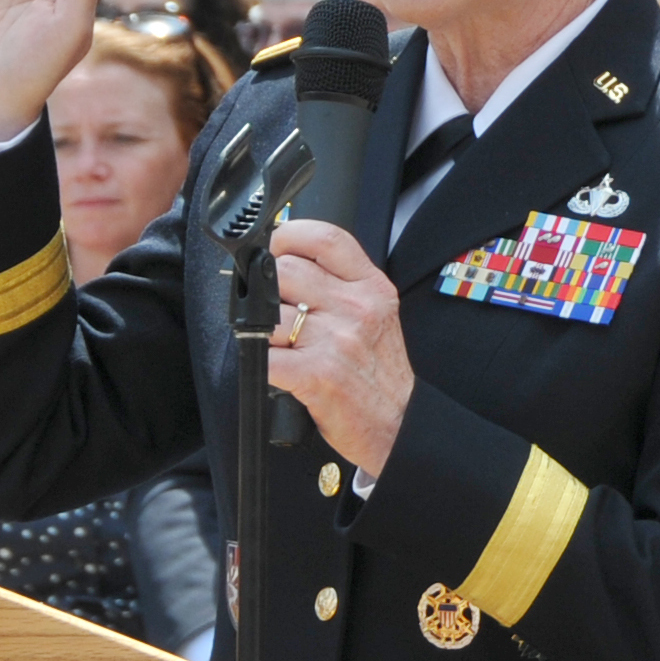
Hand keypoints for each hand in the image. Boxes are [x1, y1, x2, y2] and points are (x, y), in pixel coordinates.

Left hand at [268, 219, 412, 475]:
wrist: (400, 424)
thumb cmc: (379, 371)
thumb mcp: (376, 313)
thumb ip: (340, 283)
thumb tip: (287, 259)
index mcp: (370, 287)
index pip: (325, 238)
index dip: (288, 236)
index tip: (276, 248)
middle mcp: (356, 307)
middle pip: (285, 271)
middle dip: (268, 290)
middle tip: (274, 311)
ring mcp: (336, 339)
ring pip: (267, 313)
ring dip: (261, 330)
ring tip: (278, 345)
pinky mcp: (316, 373)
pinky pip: (263, 355)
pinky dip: (259, 362)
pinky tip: (275, 368)